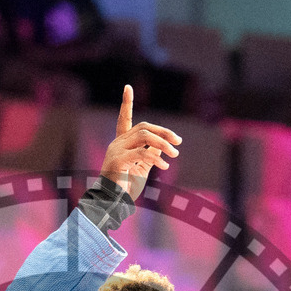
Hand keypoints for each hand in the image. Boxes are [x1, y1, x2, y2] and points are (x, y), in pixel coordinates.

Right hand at [99, 84, 180, 200]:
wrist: (112, 204)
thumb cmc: (125, 188)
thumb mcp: (142, 168)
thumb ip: (150, 153)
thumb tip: (162, 143)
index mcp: (121, 143)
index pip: (124, 119)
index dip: (126, 103)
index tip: (128, 87)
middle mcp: (117, 143)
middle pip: (144, 127)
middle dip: (164, 132)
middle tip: (178, 143)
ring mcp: (116, 151)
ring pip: (145, 136)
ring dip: (163, 143)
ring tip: (174, 155)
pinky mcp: (118, 161)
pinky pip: (142, 153)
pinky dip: (156, 158)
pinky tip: (164, 165)